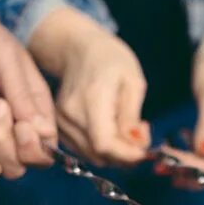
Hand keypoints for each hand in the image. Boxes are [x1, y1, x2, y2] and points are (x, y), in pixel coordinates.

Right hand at [29, 7, 149, 165]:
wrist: (77, 49)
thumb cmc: (110, 60)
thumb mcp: (133, 82)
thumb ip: (132, 116)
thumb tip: (136, 145)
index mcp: (92, 99)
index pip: (104, 144)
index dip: (127, 155)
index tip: (144, 151)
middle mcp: (71, 114)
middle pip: (99, 154)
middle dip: (125, 155)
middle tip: (140, 134)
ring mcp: (61, 121)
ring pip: (92, 156)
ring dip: (115, 153)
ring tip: (127, 130)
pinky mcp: (59, 126)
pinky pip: (84, 150)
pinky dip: (102, 149)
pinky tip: (112, 130)